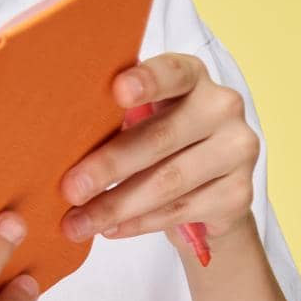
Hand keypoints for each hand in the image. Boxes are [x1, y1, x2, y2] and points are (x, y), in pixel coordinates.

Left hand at [57, 52, 260, 253]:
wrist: (212, 186)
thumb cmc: (162, 139)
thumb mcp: (144, 118)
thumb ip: (118, 117)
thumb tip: (60, 142)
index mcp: (193, 76)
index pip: (173, 72)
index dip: (147, 81)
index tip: (118, 91)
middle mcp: (222, 107)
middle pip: (162, 137)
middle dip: (110, 165)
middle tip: (70, 189)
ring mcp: (238, 150)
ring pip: (169, 181)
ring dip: (117, 205)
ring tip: (78, 222)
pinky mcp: (240, 193)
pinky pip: (181, 210)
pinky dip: (139, 223)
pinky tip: (111, 229)